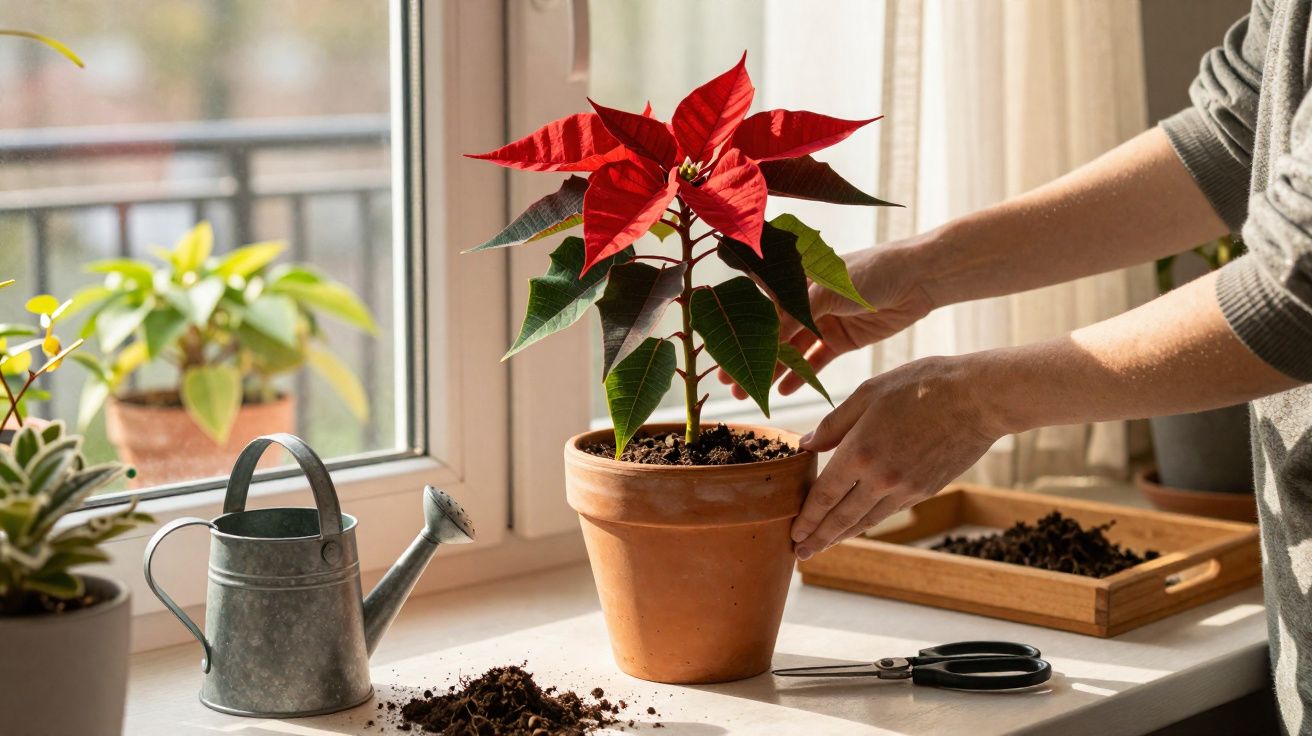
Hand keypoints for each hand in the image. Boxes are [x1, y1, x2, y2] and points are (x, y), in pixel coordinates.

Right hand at [719, 238, 936, 398]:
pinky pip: (816, 360)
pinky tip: (784, 391)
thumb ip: (798, 313)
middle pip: (773, 334)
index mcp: (797, 279)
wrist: (918, 279)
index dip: (742, 332)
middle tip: (732, 385)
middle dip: (753, 358)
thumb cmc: (873, 270)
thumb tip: (768, 336)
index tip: (723, 354)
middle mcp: (806, 300)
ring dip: (773, 371)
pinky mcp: (843, 339)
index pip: (761, 308)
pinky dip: (801, 375)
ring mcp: (824, 321)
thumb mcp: (829, 290)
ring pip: (792, 351)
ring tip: (752, 393)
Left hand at [790, 355, 1005, 559]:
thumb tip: (805, 445)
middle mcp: (880, 479)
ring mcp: (906, 488)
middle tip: (801, 553)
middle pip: (841, 517)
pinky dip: (869, 521)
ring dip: (842, 535)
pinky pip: (889, 511)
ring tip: (824, 545)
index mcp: (860, 452)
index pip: (824, 496)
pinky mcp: (926, 490)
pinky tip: (858, 524)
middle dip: (819, 537)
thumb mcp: (867, 394)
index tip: (794, 533)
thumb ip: (834, 424)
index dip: (807, 518)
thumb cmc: (920, 386)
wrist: (977, 398)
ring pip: (866, 520)